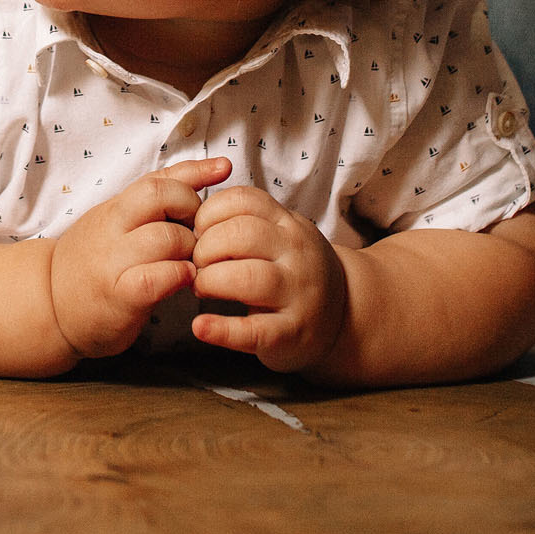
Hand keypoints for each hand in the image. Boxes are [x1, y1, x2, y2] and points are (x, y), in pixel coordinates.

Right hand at [48, 156, 228, 360]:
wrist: (50, 305)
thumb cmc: (91, 265)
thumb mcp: (113, 225)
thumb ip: (146, 208)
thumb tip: (192, 181)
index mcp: (114, 208)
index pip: (157, 178)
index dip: (195, 170)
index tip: (223, 169)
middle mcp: (112, 227)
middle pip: (159, 195)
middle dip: (190, 207)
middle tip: (197, 231)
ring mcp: (114, 260)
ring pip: (166, 237)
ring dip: (190, 249)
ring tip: (192, 262)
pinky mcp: (120, 294)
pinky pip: (158, 276)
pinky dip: (179, 276)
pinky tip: (184, 281)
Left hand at [189, 184, 349, 372]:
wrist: (345, 315)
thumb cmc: (293, 270)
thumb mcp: (279, 235)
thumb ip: (244, 222)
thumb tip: (190, 221)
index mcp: (287, 224)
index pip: (243, 200)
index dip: (208, 213)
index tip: (196, 230)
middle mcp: (296, 254)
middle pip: (242, 235)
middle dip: (205, 248)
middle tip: (195, 264)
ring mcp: (297, 294)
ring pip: (248, 278)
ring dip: (211, 281)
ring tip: (200, 287)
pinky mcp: (291, 333)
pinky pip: (253, 330)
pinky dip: (222, 329)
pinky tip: (201, 326)